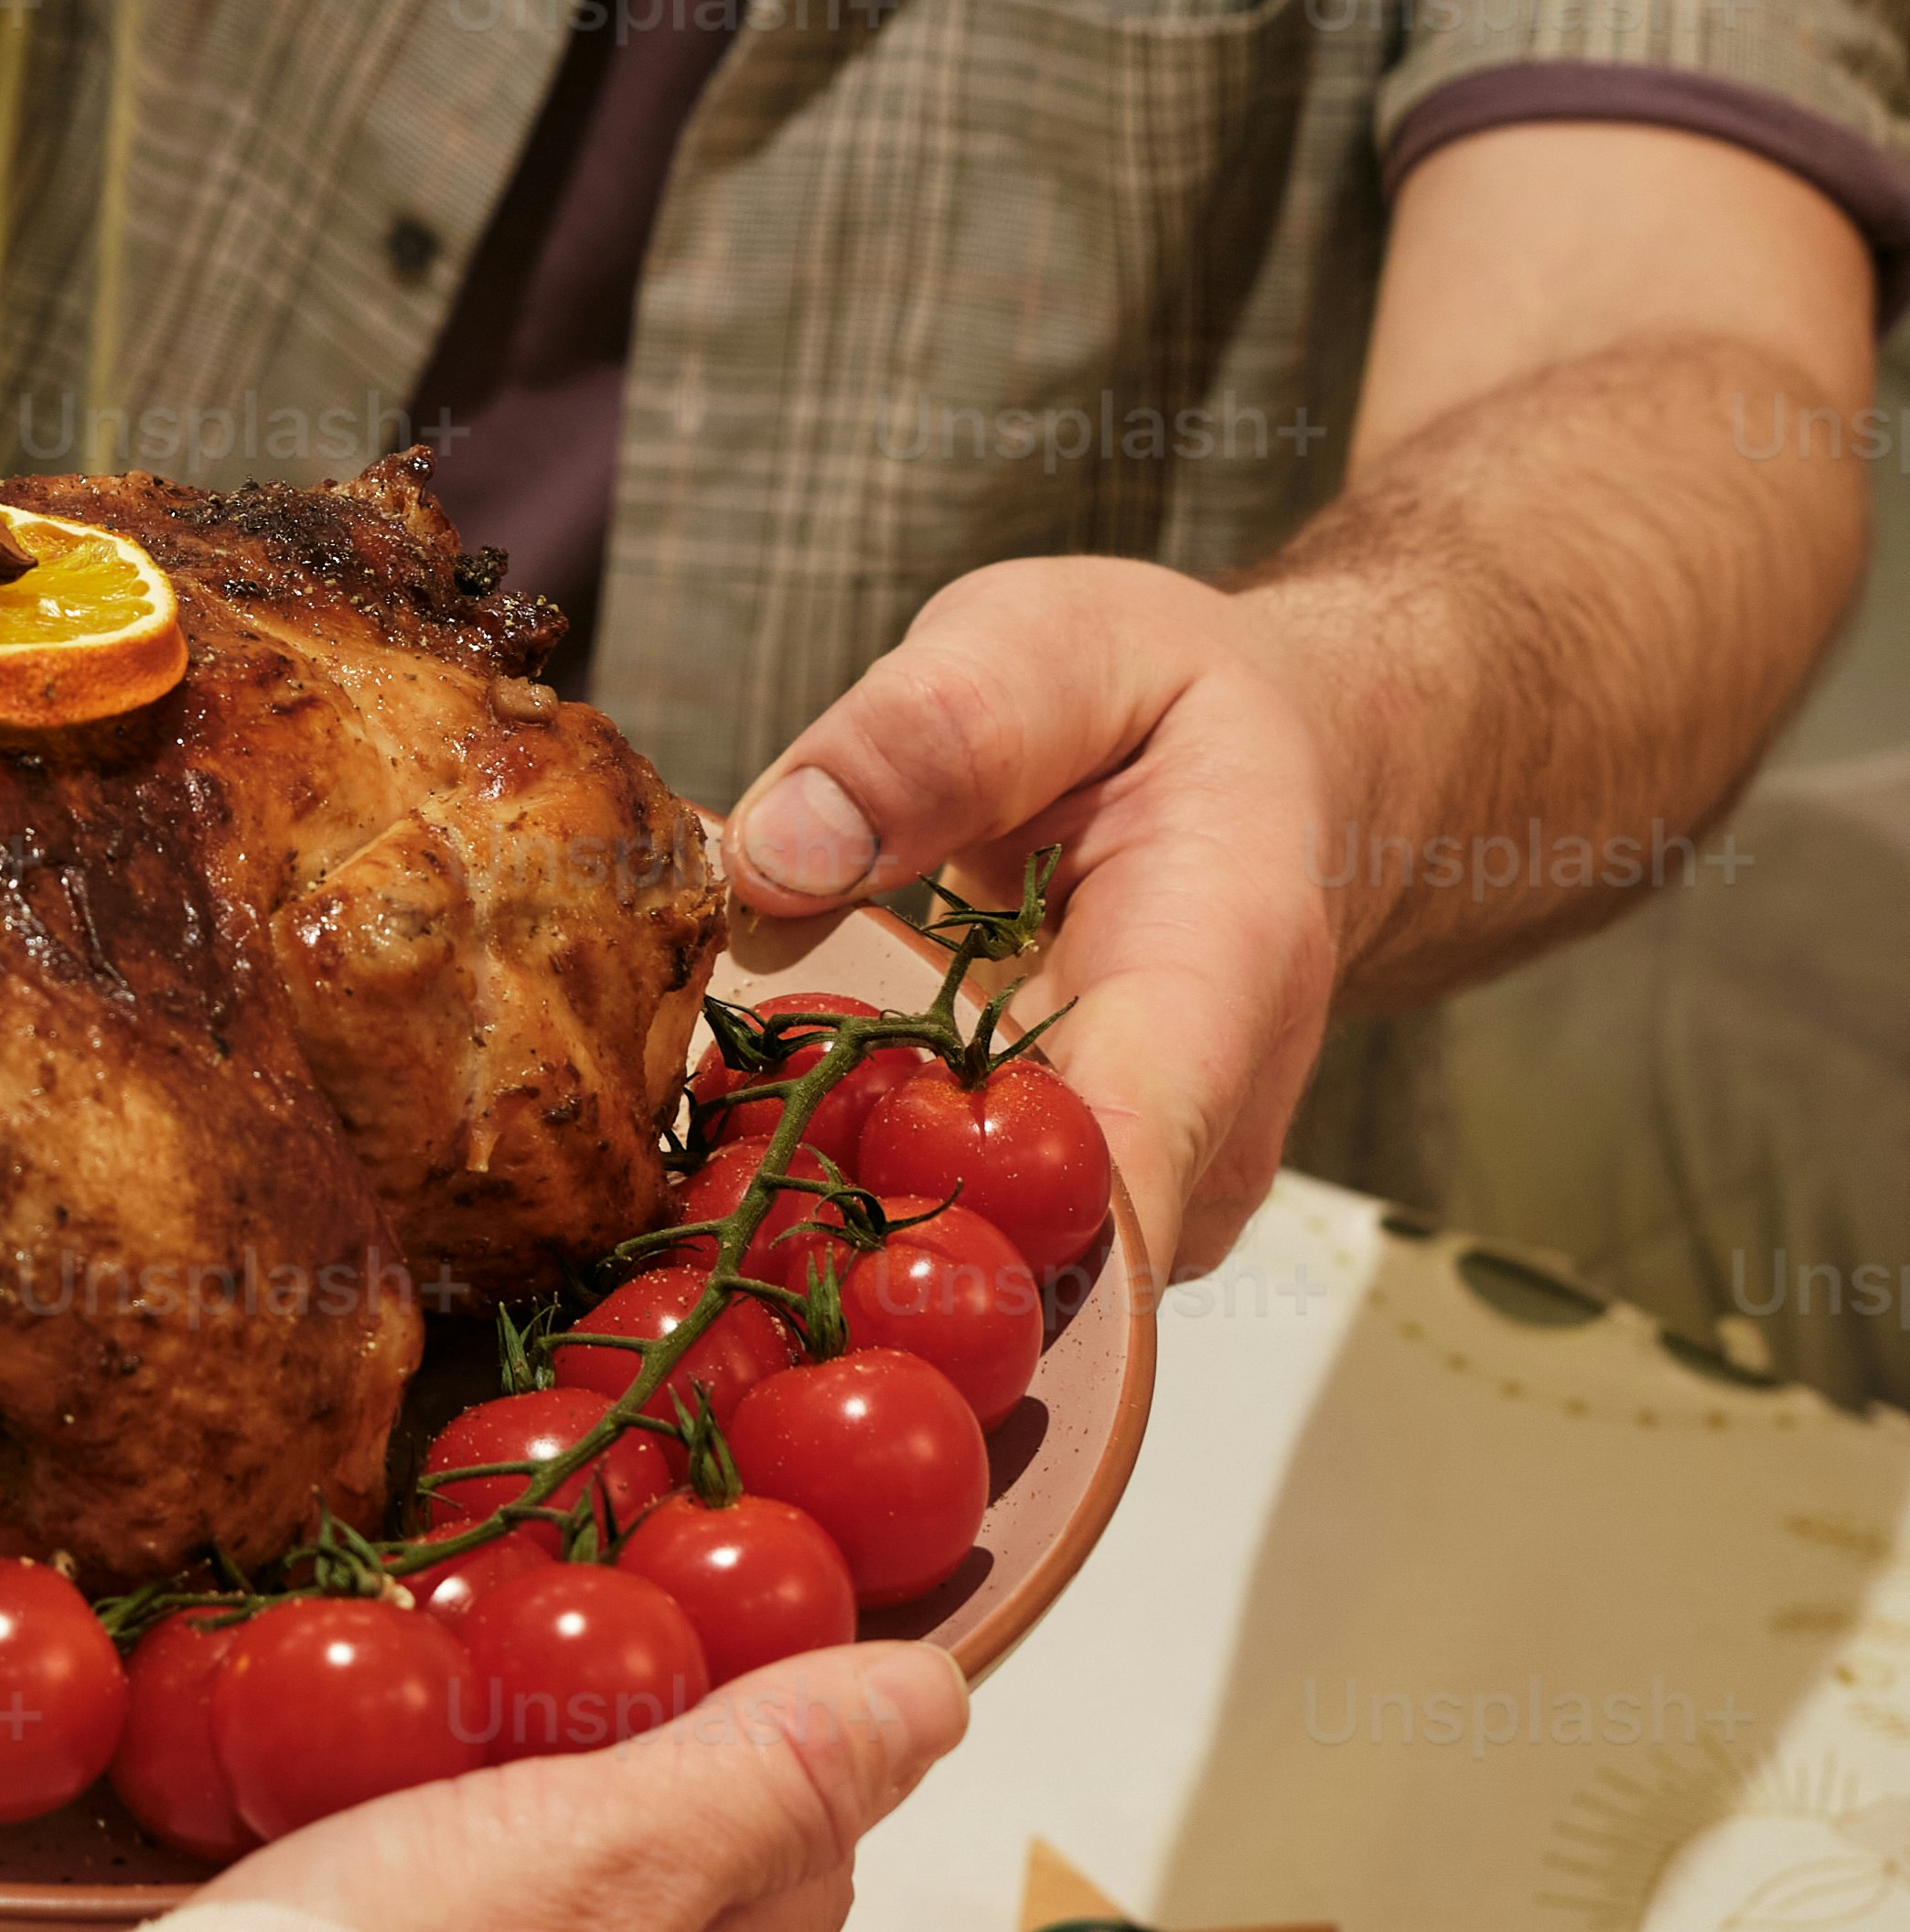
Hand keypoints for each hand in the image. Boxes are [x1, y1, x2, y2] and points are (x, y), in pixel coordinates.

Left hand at [722, 553, 1340, 1281]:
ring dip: (823, 1253)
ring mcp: (1133, 1198)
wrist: (1262, 775)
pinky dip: (834, 1218)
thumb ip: (933, 732)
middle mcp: (1193, 1137)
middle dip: (841, 1271)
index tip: (794, 1255)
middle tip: (668, 1223)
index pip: (1116, 1176)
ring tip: (683, 1191)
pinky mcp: (1064, 1214)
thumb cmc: (1164, 706)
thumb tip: (777, 856)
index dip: (962, 1254)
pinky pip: (941, 1250)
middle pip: (1023, 1275)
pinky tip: (737, 1165)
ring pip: (968, 1282)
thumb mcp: (1055, 649)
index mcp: (1213, 985)